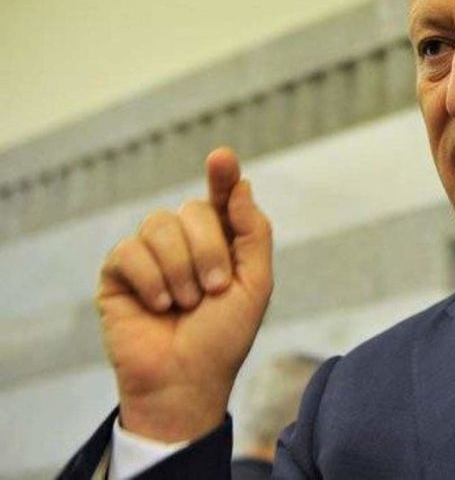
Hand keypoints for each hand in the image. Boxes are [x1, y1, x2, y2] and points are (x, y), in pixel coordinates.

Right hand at [95, 147, 272, 441]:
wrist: (186, 380)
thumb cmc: (223, 336)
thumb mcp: (255, 284)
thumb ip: (252, 233)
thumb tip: (243, 185)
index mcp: (220, 241)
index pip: (220, 197)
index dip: (222, 176)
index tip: (221, 157)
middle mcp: (184, 241)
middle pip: (192, 209)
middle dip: (209, 251)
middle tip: (213, 290)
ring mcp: (149, 254)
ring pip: (159, 224)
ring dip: (180, 269)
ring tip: (186, 303)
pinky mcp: (118, 272)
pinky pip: (129, 250)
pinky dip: (151, 279)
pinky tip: (159, 306)